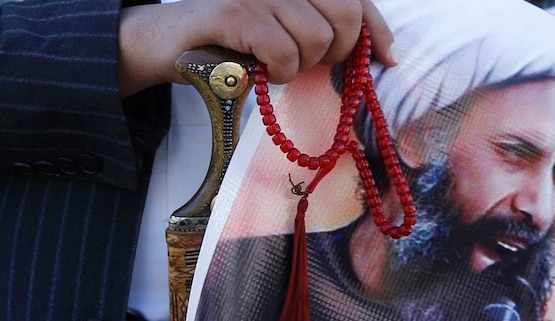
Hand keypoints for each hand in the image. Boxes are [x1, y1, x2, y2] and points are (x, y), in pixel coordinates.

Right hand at [118, 0, 395, 95]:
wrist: (166, 41)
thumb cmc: (231, 39)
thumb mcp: (284, 28)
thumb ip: (326, 29)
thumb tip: (384, 53)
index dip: (378, 29)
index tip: (388, 57)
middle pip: (345, 16)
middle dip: (336, 52)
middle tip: (310, 63)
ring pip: (316, 39)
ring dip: (300, 66)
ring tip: (277, 65)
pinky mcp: (235, 14)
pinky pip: (282, 53)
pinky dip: (279, 72)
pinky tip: (264, 72)